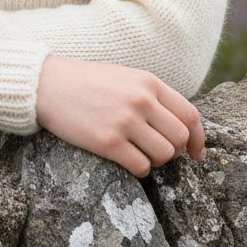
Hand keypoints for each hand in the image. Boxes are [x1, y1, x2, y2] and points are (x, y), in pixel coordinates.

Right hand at [35, 55, 203, 177]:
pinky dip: (139, 169)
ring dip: (155, 161)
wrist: (47, 84)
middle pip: (179, 138)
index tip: (196, 153)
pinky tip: (126, 159)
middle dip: (173, 151)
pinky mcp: (108, 143)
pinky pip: (141, 167)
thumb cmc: (86, 82)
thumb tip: (178, 126)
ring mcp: (125, 122)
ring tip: (138, 153)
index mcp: (148, 82)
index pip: (190, 114)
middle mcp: (141, 100)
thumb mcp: (125, 77)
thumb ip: (151, 95)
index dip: (198, 138)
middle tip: (156, 151)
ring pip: (163, 155)